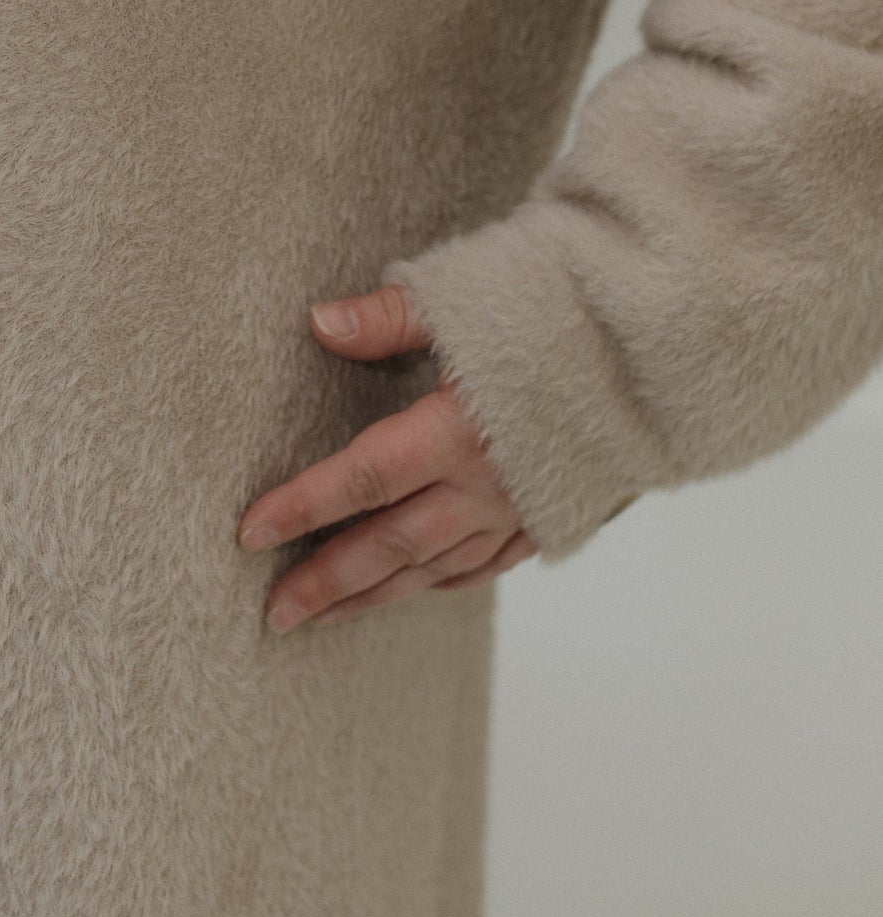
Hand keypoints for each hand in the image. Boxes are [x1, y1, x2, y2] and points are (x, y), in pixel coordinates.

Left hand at [236, 280, 536, 629]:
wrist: (667, 345)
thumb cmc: (565, 309)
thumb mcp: (470, 298)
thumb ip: (390, 318)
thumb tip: (321, 322)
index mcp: (459, 430)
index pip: (360, 480)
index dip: (301, 508)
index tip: (248, 534)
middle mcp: (487, 484)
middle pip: (389, 546)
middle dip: (327, 581)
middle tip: (273, 612)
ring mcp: (521, 509)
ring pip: (433, 568)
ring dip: (373, 596)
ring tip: (321, 618)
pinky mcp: (553, 516)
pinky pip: (484, 566)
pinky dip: (439, 582)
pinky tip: (412, 589)